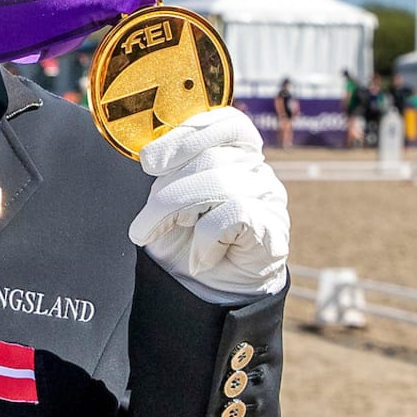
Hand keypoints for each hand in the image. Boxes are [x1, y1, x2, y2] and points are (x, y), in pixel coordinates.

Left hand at [128, 107, 288, 298]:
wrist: (207, 294)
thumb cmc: (186, 240)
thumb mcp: (168, 199)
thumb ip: (168, 171)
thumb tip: (151, 154)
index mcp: (235, 153)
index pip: (228, 122)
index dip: (188, 135)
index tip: (150, 162)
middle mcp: (257, 170)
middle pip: (210, 157)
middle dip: (165, 191)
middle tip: (143, 223)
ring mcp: (269, 198)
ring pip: (218, 183)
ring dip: (174, 213)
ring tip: (158, 236)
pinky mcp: (273, 230)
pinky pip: (232, 215)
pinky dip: (205, 239)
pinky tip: (200, 258)